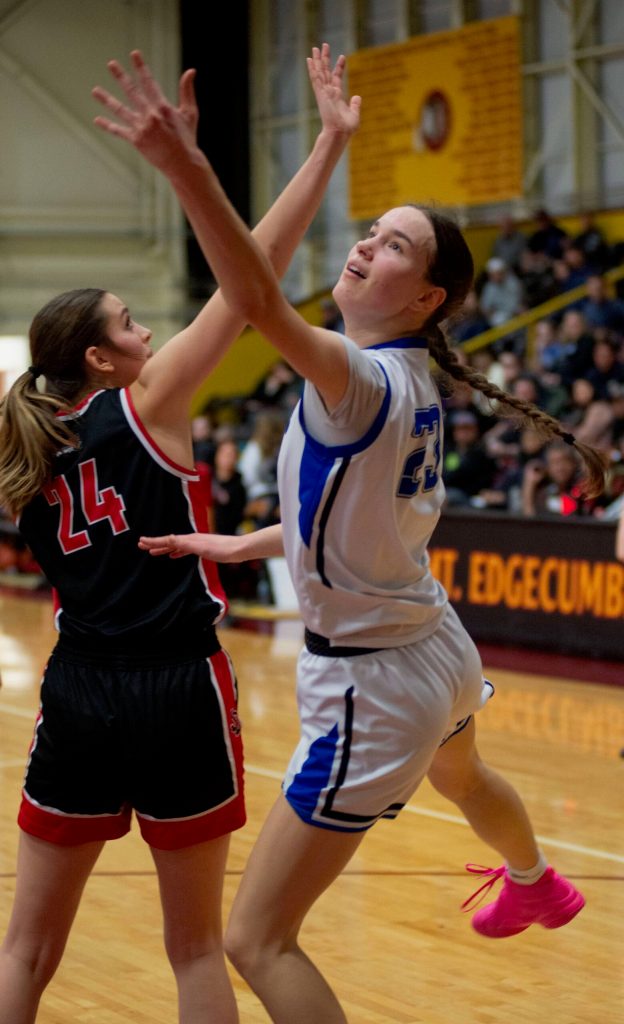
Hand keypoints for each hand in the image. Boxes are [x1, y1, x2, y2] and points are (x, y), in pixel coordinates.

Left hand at [92, 50, 201, 176]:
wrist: (183, 165)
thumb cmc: (187, 139)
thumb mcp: (190, 113)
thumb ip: (187, 91)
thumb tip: (191, 70)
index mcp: (163, 107)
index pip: (149, 82)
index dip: (141, 67)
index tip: (134, 54)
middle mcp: (150, 115)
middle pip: (132, 91)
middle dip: (121, 76)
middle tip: (111, 63)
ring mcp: (142, 128)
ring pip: (120, 110)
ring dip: (106, 99)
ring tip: (94, 90)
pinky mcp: (136, 141)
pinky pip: (119, 131)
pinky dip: (108, 126)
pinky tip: (97, 120)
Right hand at [139, 532, 243, 561]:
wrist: (239, 549)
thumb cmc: (222, 549)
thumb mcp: (201, 547)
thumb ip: (185, 544)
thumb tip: (168, 540)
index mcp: (190, 538)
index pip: (168, 540)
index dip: (154, 541)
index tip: (141, 542)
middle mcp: (192, 539)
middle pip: (170, 541)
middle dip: (156, 544)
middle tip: (142, 545)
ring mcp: (197, 543)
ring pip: (176, 546)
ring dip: (164, 548)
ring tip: (154, 552)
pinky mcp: (203, 549)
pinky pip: (184, 550)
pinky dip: (176, 552)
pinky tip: (174, 556)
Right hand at [307, 42, 360, 137]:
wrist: (339, 133)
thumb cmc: (346, 129)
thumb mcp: (354, 114)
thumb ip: (355, 105)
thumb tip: (357, 97)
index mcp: (337, 97)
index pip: (337, 78)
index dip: (339, 67)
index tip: (342, 56)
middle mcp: (329, 93)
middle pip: (326, 72)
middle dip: (325, 59)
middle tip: (324, 46)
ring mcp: (324, 92)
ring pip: (320, 72)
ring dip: (318, 60)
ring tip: (316, 47)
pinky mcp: (320, 93)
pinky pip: (315, 78)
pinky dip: (312, 68)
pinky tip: (309, 59)